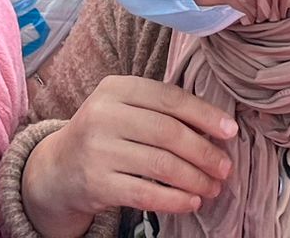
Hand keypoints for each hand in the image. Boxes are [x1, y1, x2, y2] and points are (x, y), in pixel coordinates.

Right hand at [19, 76, 237, 236]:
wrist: (59, 167)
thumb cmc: (105, 133)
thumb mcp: (123, 108)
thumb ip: (160, 109)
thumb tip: (216, 128)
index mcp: (115, 88)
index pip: (169, 97)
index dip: (204, 115)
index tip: (230, 132)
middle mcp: (103, 114)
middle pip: (168, 132)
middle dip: (204, 152)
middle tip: (225, 167)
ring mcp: (98, 150)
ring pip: (161, 165)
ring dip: (195, 179)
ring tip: (213, 187)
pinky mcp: (97, 183)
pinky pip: (146, 194)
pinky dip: (175, 200)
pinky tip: (192, 202)